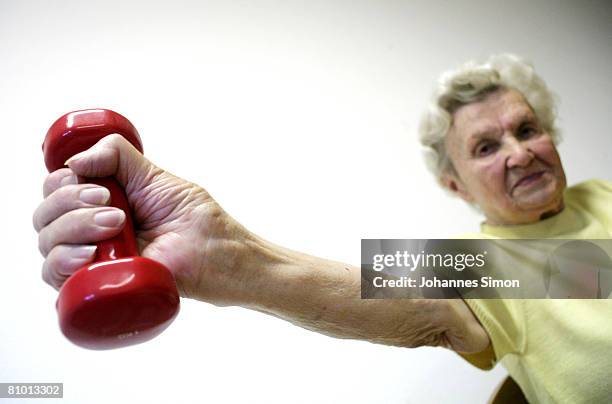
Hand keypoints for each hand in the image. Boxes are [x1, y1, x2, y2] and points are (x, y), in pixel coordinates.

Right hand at [33, 134, 258, 303]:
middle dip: (71, 205)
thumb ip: (117, 156)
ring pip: (46, 243)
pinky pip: (57, 280)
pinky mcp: (100, 287)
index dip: (65, 184)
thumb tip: (75, 160)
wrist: (219, 254)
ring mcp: (93, 259)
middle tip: (114, 209)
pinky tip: (88, 256)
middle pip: (44, 216)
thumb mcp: (156, 176)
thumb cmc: (195, 219)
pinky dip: (62, 264)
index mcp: (99, 201)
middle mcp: (89, 230)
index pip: (55, 189)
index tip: (100, 187)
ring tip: (115, 227)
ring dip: (72, 229)